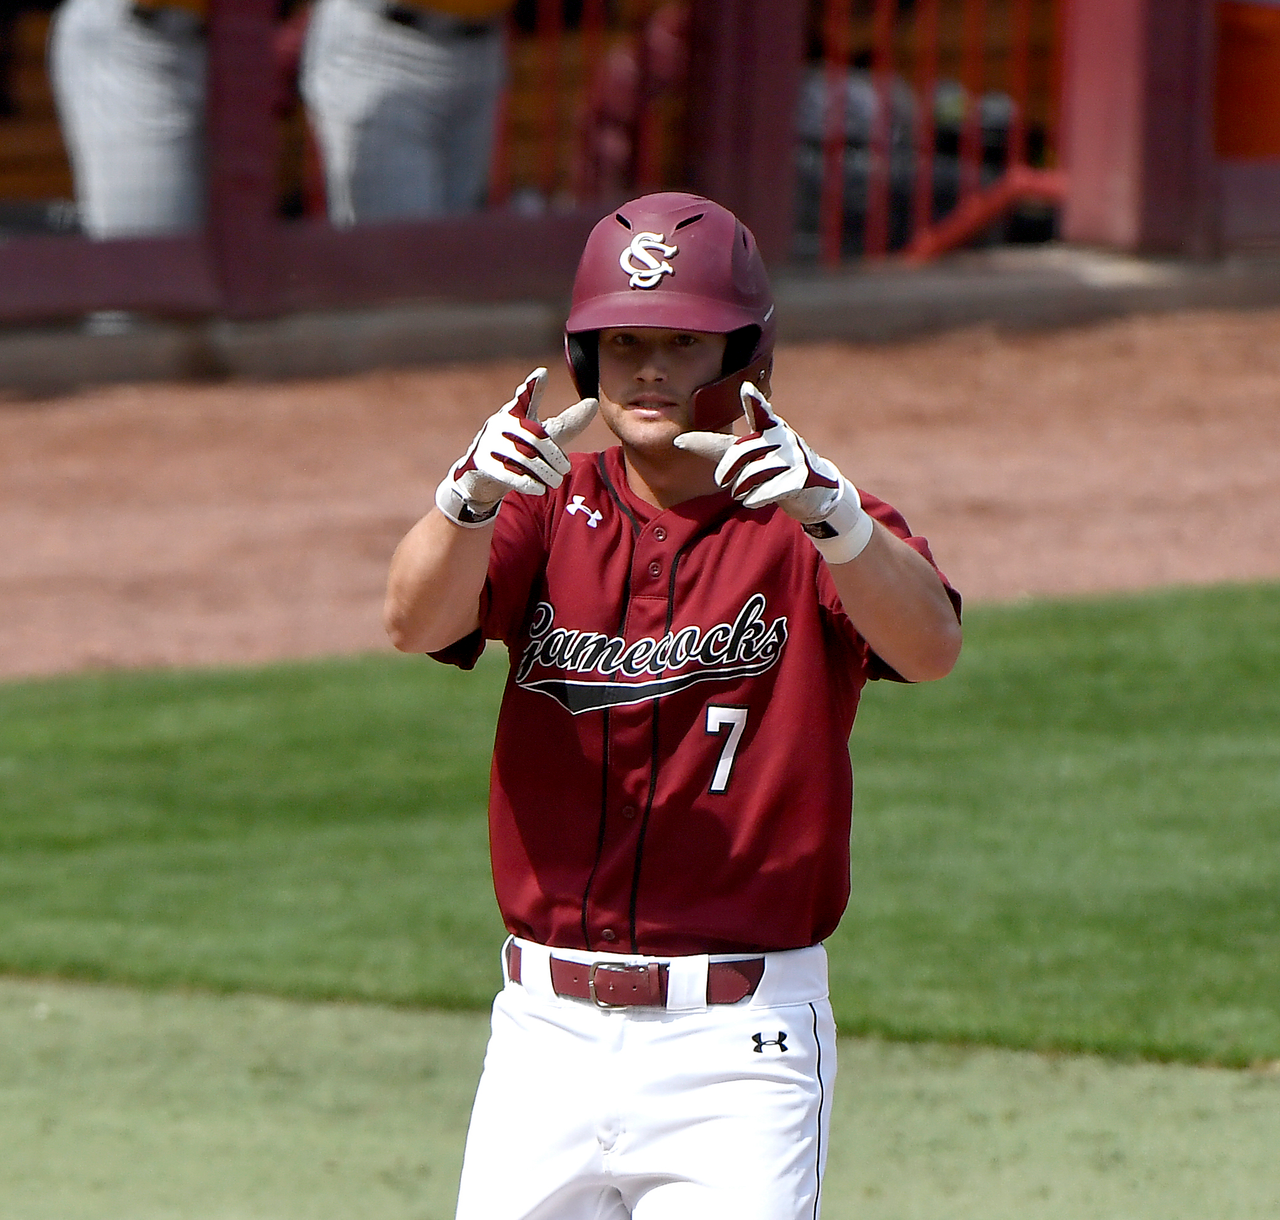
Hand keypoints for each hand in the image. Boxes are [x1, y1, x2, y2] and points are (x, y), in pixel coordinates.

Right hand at [435, 368, 597, 527]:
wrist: (482, 477)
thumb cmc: (517, 450)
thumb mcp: (540, 436)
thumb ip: (566, 423)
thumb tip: (594, 403)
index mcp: (515, 412)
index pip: (525, 396)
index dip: (533, 386)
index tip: (543, 373)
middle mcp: (500, 423)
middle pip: (535, 436)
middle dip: (554, 455)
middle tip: (566, 469)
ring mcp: (488, 442)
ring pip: (524, 457)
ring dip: (545, 472)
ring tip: (556, 481)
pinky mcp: (482, 463)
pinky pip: (508, 473)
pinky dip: (528, 483)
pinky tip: (540, 489)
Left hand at [673, 383, 873, 562]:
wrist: (813, 490)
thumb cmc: (771, 467)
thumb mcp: (747, 453)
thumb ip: (717, 445)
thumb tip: (678, 440)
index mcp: (769, 426)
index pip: (759, 411)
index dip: (752, 401)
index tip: (746, 388)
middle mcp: (783, 437)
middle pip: (742, 452)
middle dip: (727, 470)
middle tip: (722, 481)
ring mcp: (794, 456)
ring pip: (751, 474)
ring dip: (741, 489)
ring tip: (744, 492)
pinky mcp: (801, 478)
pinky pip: (767, 490)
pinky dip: (755, 498)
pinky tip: (753, 500)